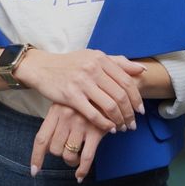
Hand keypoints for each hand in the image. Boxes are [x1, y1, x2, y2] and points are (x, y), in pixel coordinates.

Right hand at [14, 49, 146, 131]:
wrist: (42, 68)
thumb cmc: (71, 64)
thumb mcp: (93, 57)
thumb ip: (118, 62)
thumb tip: (142, 69)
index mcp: (100, 58)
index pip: (126, 80)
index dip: (136, 98)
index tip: (141, 111)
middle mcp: (93, 68)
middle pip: (120, 95)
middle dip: (130, 113)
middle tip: (133, 124)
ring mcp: (82, 82)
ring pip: (109, 106)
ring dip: (119, 120)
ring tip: (122, 128)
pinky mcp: (71, 96)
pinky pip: (93, 114)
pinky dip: (105, 124)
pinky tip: (109, 128)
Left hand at [30, 103, 107, 181]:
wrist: (108, 88)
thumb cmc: (84, 98)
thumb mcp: (66, 102)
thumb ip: (56, 120)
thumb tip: (46, 147)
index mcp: (56, 110)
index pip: (41, 138)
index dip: (37, 157)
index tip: (34, 171)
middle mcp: (66, 117)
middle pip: (54, 149)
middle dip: (60, 154)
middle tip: (66, 151)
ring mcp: (81, 124)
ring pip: (68, 154)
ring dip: (71, 161)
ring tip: (76, 158)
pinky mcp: (96, 131)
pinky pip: (86, 158)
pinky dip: (82, 170)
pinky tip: (80, 175)